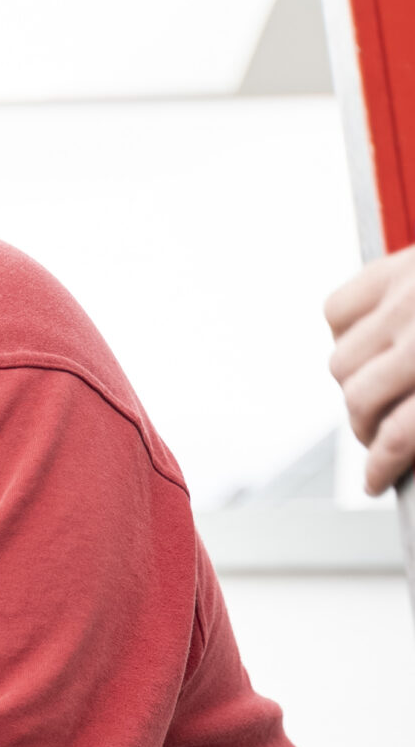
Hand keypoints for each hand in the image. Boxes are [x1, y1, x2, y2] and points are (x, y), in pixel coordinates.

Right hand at [326, 246, 414, 492]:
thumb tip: (410, 450)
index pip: (397, 436)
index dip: (381, 468)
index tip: (375, 480)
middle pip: (359, 400)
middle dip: (366, 428)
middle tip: (379, 435)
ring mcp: (406, 294)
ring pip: (341, 361)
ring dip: (354, 383)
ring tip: (376, 388)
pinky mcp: (397, 266)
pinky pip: (338, 310)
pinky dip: (346, 331)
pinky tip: (372, 341)